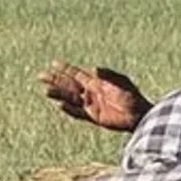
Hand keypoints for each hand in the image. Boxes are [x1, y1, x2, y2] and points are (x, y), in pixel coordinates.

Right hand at [37, 60, 151, 131]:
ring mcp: (92, 105)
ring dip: (59, 94)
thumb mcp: (121, 82)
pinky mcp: (94, 117)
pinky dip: (70, 110)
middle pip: (69, 85)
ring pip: (71, 98)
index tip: (53, 63)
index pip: (77, 74)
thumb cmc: (133, 97)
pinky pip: (78, 113)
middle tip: (40, 76)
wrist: (140, 115)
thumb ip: (107, 75)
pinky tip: (60, 105)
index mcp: (97, 82)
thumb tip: (93, 69)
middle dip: (55, 80)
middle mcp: (92, 92)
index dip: (65, 69)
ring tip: (46, 91)